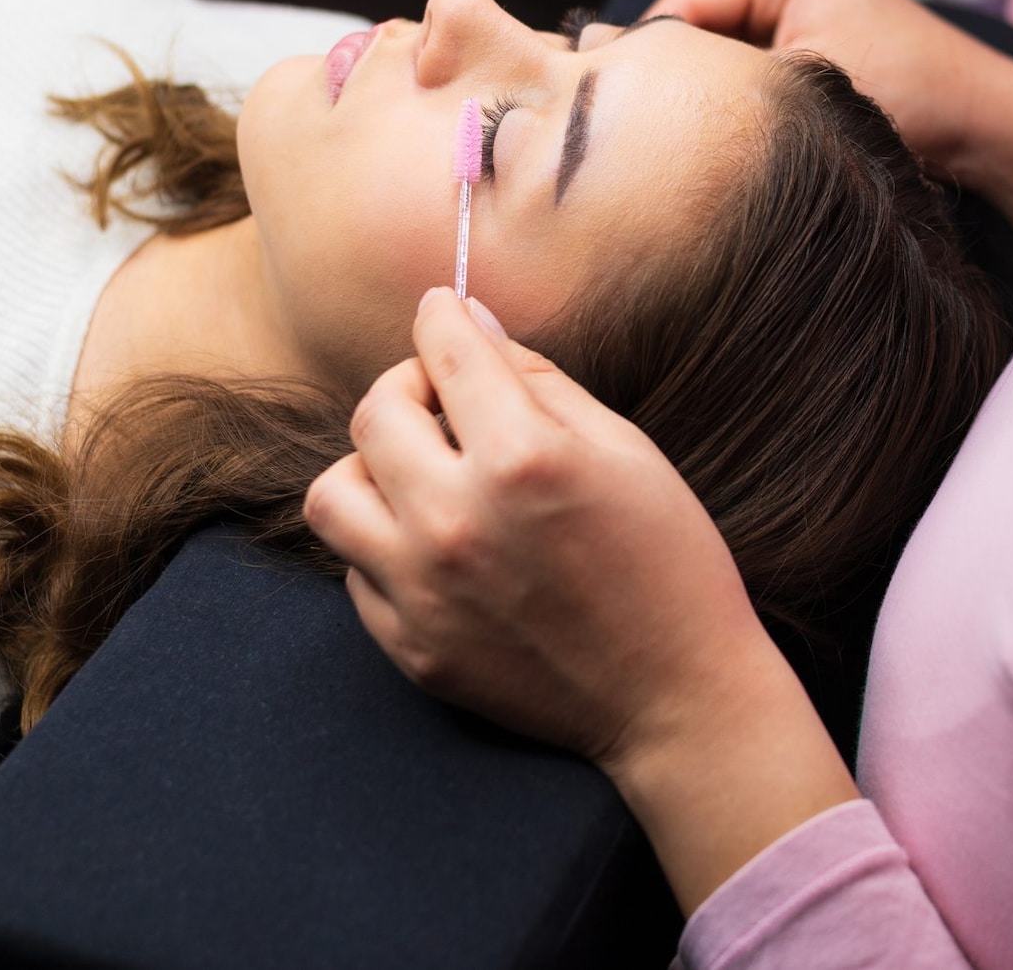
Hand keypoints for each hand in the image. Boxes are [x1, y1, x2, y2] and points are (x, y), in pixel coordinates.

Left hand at [306, 289, 861, 912]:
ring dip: (371, 469)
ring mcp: (424, 592)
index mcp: (522, 458)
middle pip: (374, 412)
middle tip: (444, 400)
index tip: (443, 312)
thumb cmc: (670, 563)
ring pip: (332, 493)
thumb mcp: (627, 449)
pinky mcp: (411, 649)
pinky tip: (441, 547)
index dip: (442, 317)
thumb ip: (540, 381)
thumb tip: (471, 326)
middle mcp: (457, 521)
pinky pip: (356, 571)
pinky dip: (386, 545)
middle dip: (408, 386)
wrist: (679, 700)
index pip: (444, 351)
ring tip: (422, 477)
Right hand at [649, 0, 1012, 178]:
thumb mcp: (804, 82)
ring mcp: (803, 27)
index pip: (686, 1)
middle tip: (637, 128)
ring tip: (677, 141)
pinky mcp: (814, 69)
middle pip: (700, 32)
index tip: (613, 99)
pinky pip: (753, 88)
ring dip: (708, 102)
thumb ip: (721, 79)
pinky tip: (720, 148)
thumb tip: (642, 90)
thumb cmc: (916, 94)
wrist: (990, 131)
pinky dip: (737, 115)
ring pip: (723, 67)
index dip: (646, 50)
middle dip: (677, 79)